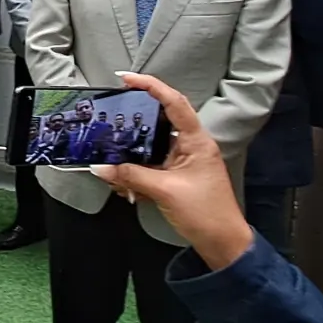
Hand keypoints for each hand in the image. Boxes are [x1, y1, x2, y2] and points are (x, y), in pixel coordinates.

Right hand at [90, 72, 252, 270]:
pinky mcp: (177, 174)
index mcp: (196, 141)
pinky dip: (135, 168)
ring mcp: (184, 159)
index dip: (150, 85)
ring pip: (151, 142)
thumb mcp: (165, 191)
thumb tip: (99, 167)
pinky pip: (150, 161)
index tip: (125, 78)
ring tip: (111, 151)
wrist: (223, 244)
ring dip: (131, 148)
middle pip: (160, 117)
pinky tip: (121, 180)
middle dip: (135, 114)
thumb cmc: (205, 213)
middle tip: (113, 107)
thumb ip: (130, 176)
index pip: (174, 102)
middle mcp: (191, 145)